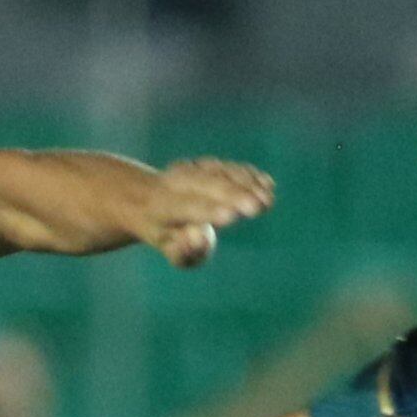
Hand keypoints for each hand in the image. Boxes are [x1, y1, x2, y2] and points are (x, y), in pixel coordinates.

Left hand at [134, 157, 275, 268]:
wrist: (149, 201)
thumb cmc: (167, 236)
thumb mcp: (172, 252)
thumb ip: (183, 251)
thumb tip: (199, 237)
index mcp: (160, 205)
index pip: (185, 206)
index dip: (208, 210)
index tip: (232, 216)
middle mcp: (174, 181)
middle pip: (205, 184)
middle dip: (233, 194)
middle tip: (259, 206)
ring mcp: (191, 168)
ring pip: (219, 171)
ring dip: (246, 183)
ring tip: (268, 199)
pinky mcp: (206, 163)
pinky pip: (227, 166)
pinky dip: (247, 174)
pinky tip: (267, 184)